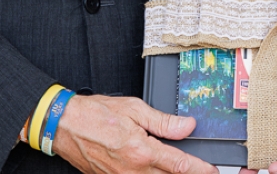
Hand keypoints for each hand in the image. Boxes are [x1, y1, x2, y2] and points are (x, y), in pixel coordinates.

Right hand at [52, 94, 216, 173]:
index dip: (200, 169)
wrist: (63, 125)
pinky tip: (154, 168)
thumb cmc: (95, 114)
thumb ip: (163, 121)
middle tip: (202, 170)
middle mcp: (133, 169)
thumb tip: (187, 126)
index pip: (180, 164)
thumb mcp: (134, 109)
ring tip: (178, 167)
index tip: (213, 171)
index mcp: (142, 150)